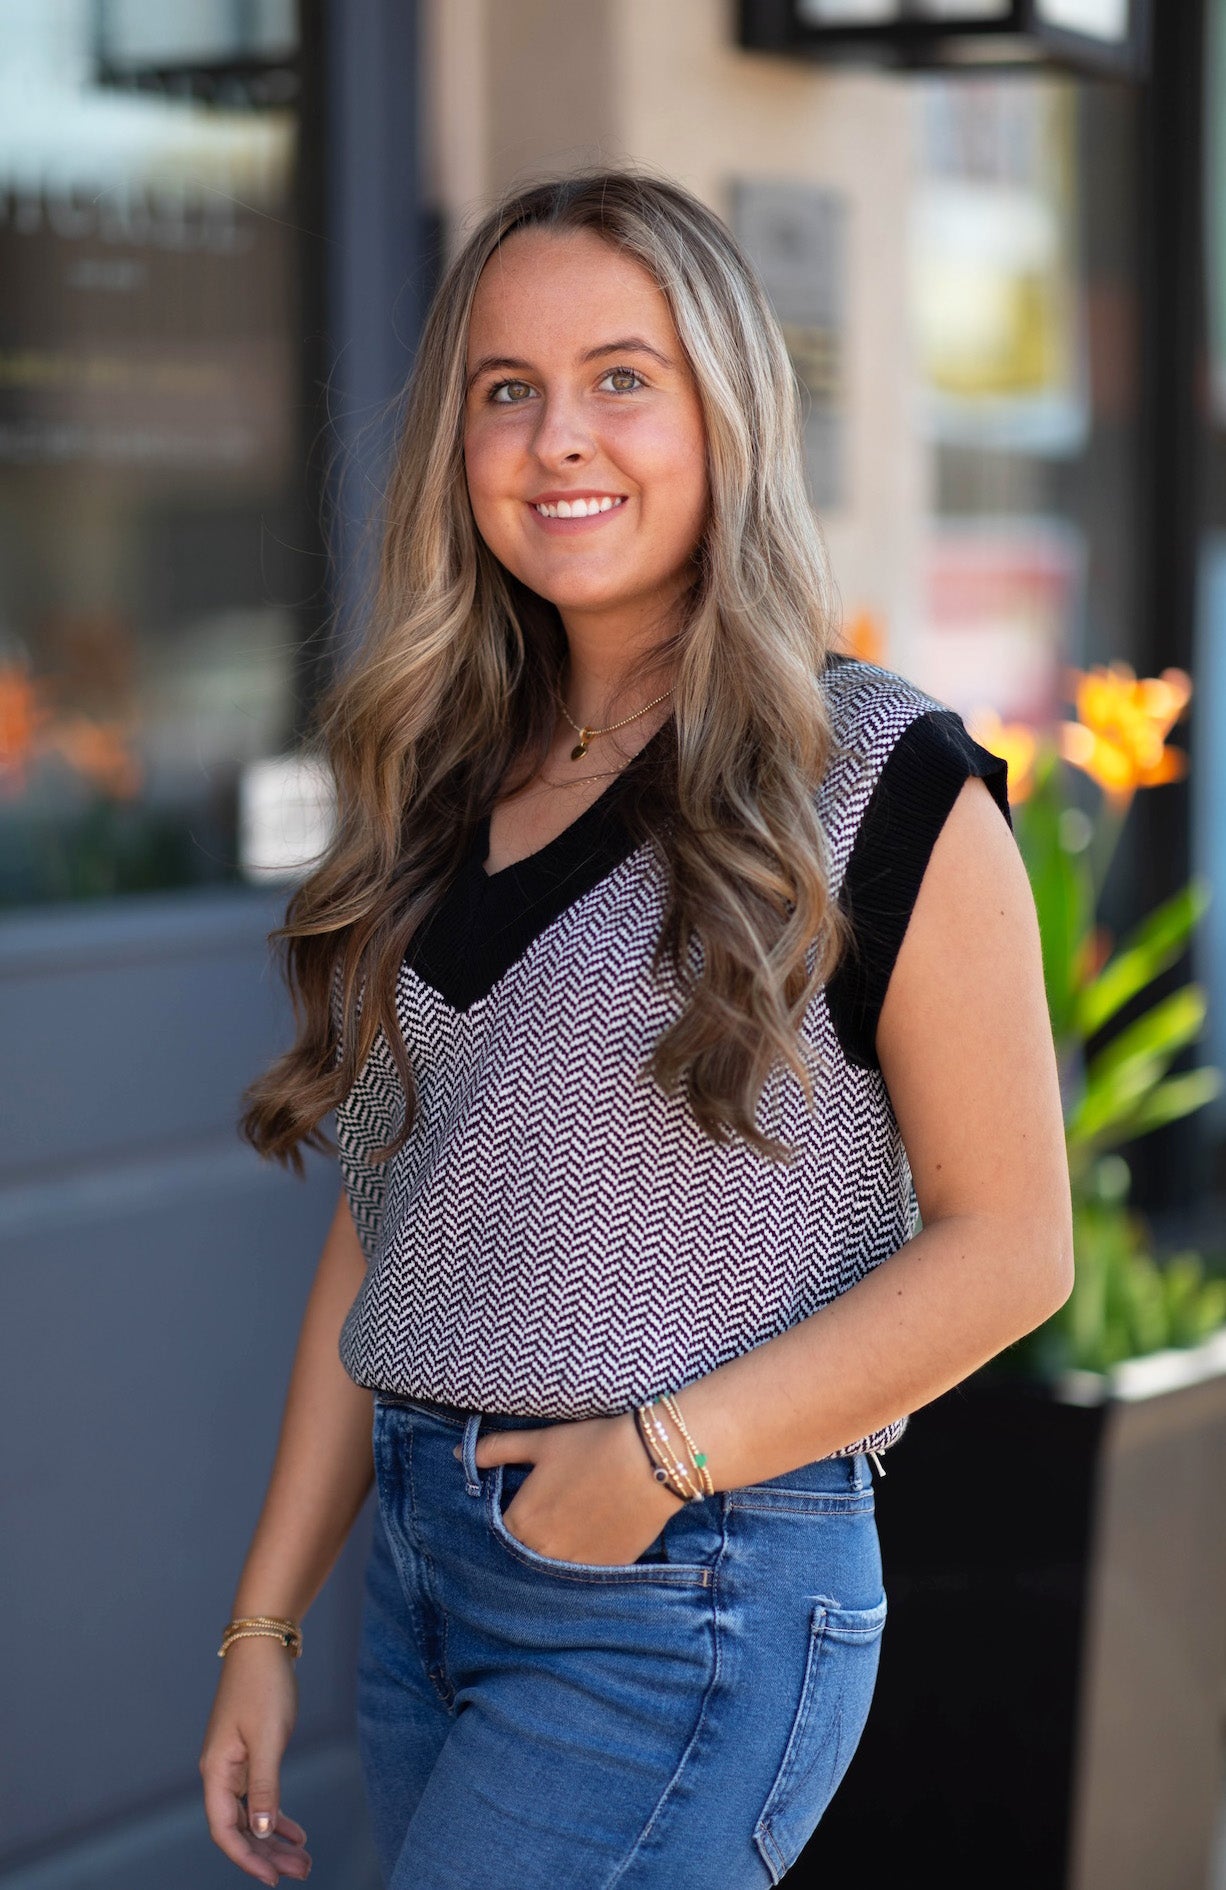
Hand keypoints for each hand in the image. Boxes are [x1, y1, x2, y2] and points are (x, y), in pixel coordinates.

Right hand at [199, 1637, 311, 1883]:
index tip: (273, 1880)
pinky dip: (278, 1816)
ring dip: (275, 1840)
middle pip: (240, 1828)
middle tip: (303, 1872)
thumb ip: (265, 1786)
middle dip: (268, 1855)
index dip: (247, 1858)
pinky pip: (260, 1797)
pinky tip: (297, 1832)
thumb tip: (262, 1831)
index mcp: (217, 1771)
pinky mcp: (250, 1755)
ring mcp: (234, 1765)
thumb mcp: (269, 1738)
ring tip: (304, 1860)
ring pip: (252, 1815)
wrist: (263, 1644)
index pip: (225, 1830)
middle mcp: (220, 1773)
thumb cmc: (263, 1686)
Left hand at [459, 1412, 686, 1565]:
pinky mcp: (607, 1570)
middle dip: (530, 1541)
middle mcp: (544, 1552)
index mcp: (523, 1522)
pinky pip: (585, 1574)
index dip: (509, 1523)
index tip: (520, 1511)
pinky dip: (584, 1559)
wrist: (650, 1460)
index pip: (500, 1536)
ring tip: (571, 1527)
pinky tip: (593, 1536)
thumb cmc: (592, 1446)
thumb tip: (457, 1453)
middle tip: (549, 1518)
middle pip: (525, 1556)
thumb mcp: (541, 1443)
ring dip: (555, 1554)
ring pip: (554, 1569)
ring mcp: (576, 1566)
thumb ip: (498, 1450)